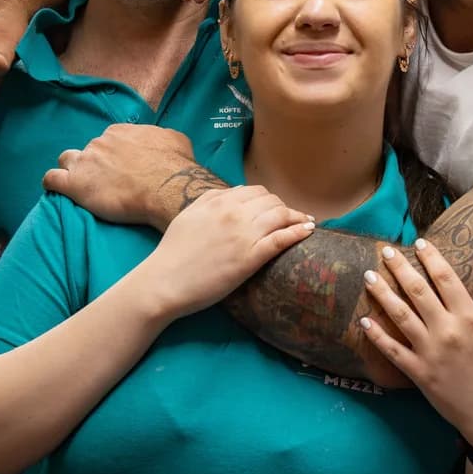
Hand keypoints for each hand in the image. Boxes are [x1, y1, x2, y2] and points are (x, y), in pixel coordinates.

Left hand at [45, 125, 203, 229]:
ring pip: (67, 160)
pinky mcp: (74, 184)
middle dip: (96, 163)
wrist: (167, 186)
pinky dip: (52, 182)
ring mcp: (85, 162)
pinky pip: (51, 179)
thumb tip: (162, 141)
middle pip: (90, 150)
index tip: (122, 167)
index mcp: (120, 132)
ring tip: (82, 184)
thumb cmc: (175, 164)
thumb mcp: (175, 139)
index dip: (113, 154)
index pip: (109, 140)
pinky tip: (56, 189)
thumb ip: (161, 137)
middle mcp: (100, 142)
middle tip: (109, 181)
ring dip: (71, 169)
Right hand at [138, 186, 315, 316]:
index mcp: (219, 201)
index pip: (256, 192)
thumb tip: (237, 192)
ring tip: (306, 222)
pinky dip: (298, 232)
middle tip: (291, 218)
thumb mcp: (189, 215)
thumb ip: (212, 199)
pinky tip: (308, 231)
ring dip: (297, 217)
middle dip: (284, 208)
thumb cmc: (173, 251)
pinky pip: (281, 239)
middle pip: (272, 202)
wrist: (164, 281)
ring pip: (280, 216)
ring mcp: (243, 235)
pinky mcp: (250, 258)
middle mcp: (234, 213)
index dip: (270, 200)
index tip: (276, 209)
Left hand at [359, 243, 472, 450]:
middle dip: (399, 268)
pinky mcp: (418, 373)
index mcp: (470, 317)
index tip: (418, 243)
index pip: (446, 278)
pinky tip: (364, 320)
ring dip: (382, 294)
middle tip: (385, 251)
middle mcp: (447, 330)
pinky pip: (392, 350)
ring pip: (399, 315)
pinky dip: (376, 335)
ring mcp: (430, 351)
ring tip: (368, 276)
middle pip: (417, 290)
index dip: (430, 257)